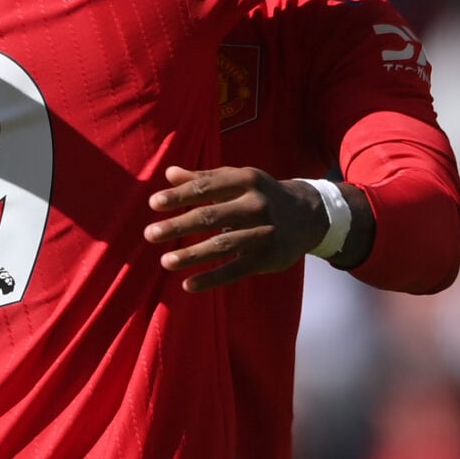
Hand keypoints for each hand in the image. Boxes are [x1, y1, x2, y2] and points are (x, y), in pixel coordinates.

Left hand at [143, 166, 327, 292]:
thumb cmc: (261, 194)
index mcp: (246, 180)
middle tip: (150, 234)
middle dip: (179, 225)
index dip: (180, 195)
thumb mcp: (239, 179)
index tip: (154, 203)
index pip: (208, 187)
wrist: (309, 215)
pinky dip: (212, 278)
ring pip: (223, 245)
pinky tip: (188, 285)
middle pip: (212, 216)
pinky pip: (236, 270)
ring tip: (165, 261)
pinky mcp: (268, 257)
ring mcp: (265, 231)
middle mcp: (257, 204)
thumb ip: (205, 178)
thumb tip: (169, 173)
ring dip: (192, 254)